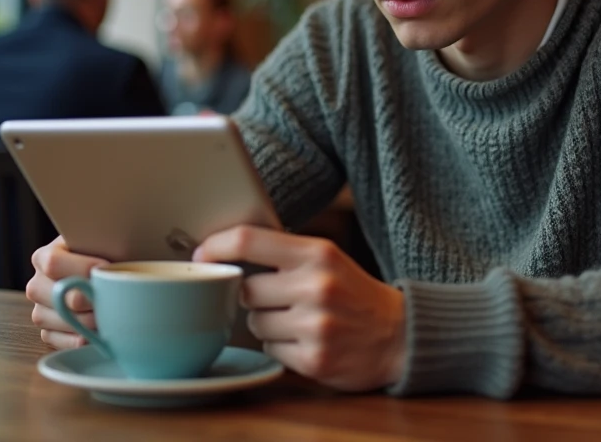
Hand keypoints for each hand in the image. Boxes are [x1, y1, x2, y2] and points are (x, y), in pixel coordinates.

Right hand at [25, 236, 107, 349]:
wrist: (108, 270)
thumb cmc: (109, 252)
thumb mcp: (106, 240)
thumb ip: (107, 241)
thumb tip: (111, 262)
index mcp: (44, 257)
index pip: (53, 263)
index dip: (83, 268)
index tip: (108, 267)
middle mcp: (36, 285)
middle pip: (58, 296)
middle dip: (91, 298)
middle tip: (115, 295)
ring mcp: (40, 310)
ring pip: (60, 320)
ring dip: (91, 320)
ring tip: (113, 312)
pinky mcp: (48, 332)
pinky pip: (60, 342)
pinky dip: (84, 339)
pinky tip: (101, 331)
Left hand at [194, 226, 405, 391]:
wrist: (399, 334)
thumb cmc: (354, 292)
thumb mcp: (327, 258)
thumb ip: (284, 252)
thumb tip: (224, 249)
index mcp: (318, 253)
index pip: (249, 240)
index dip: (217, 247)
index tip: (202, 256)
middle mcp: (316, 286)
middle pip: (246, 289)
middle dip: (255, 295)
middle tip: (279, 297)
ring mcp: (315, 325)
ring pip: (255, 322)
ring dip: (267, 322)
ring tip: (298, 319)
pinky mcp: (314, 359)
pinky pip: (270, 349)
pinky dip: (281, 346)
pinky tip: (306, 340)